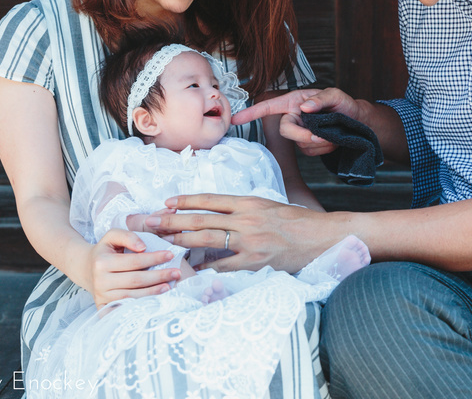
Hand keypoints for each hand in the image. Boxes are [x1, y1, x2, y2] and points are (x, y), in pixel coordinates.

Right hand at [87, 229, 181, 307]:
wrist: (86, 269)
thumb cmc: (105, 250)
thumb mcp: (112, 236)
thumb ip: (128, 235)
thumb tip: (143, 247)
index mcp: (102, 262)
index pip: (134, 261)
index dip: (154, 258)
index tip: (170, 254)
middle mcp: (100, 281)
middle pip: (135, 280)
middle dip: (158, 276)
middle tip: (177, 272)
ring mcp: (102, 297)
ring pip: (133, 296)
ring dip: (154, 292)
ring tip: (169, 286)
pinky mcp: (104, 308)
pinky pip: (126, 308)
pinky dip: (142, 305)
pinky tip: (156, 301)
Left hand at [146, 194, 329, 273]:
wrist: (322, 237)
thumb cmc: (298, 221)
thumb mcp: (269, 206)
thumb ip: (244, 210)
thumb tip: (219, 215)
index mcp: (248, 202)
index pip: (209, 200)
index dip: (185, 201)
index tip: (166, 202)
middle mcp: (245, 219)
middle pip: (200, 219)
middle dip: (171, 220)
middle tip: (149, 221)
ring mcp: (249, 242)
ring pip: (206, 241)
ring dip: (180, 241)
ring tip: (161, 241)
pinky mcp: (254, 262)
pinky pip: (222, 267)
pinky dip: (204, 269)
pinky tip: (188, 270)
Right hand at [232, 87, 362, 156]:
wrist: (357, 122)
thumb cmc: (344, 105)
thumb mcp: (336, 96)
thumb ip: (321, 99)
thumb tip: (304, 107)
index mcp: (295, 101)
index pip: (269, 106)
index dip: (251, 113)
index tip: (235, 119)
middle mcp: (294, 116)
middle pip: (286, 130)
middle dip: (303, 135)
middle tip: (321, 136)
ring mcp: (300, 132)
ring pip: (300, 144)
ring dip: (319, 142)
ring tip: (334, 134)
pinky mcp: (308, 145)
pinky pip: (310, 152)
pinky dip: (324, 149)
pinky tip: (333, 141)